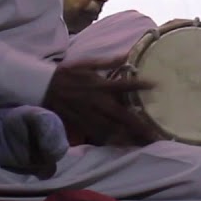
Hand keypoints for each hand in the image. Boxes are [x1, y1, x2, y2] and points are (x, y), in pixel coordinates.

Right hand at [42, 59, 159, 146]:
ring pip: (113, 129)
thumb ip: (108, 62)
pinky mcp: (82, 123)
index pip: (124, 84)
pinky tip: (125, 146)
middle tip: (157, 135)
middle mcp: (98, 102)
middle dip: (141, 126)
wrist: (44, 86)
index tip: (156, 85)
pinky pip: (99, 134)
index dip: (139, 84)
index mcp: (100, 85)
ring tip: (146, 144)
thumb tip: (126, 54)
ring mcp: (90, 115)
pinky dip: (112, 141)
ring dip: (130, 137)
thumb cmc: (68, 73)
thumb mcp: (88, 63)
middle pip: (123, 115)